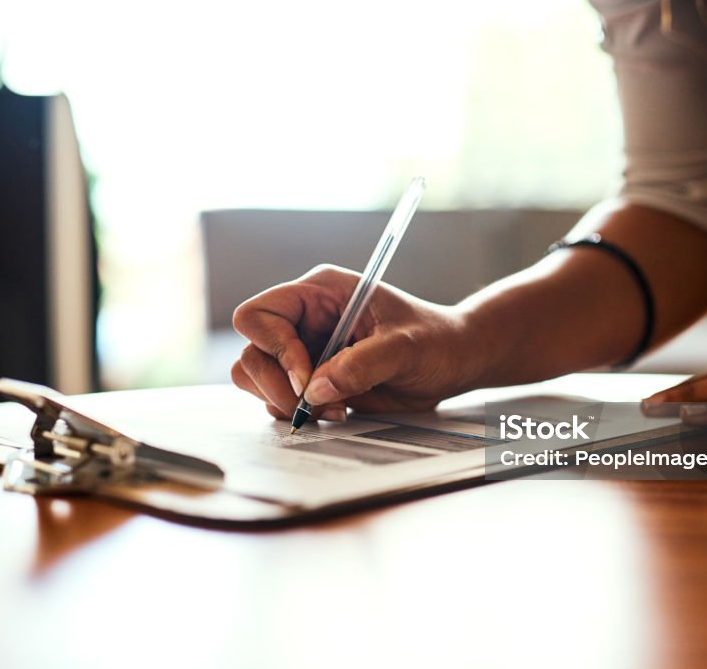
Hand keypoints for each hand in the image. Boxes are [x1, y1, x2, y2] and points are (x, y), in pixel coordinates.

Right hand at [231, 265, 472, 421]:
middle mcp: (304, 319)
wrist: (454, 361)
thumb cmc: (436, 340)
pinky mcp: (313, 380)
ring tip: (331, 409)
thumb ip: (361, 365)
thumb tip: (314, 391)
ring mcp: (305, 350)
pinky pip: (278, 399)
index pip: (259, 314)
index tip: (307, 378)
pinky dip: (299, 413)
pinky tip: (337, 412)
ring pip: (257, 378)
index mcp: (320, 293)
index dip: (275, 349)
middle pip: (252, 352)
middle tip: (312, 406)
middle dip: (275, 386)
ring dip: (284, 403)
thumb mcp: (406, 348)